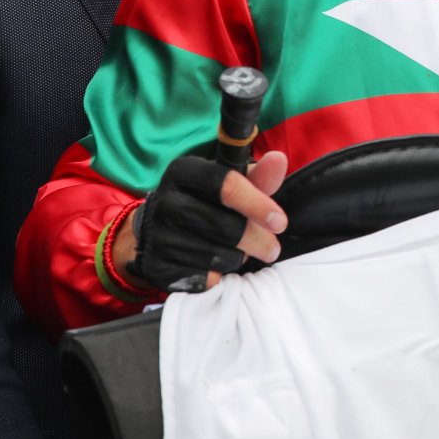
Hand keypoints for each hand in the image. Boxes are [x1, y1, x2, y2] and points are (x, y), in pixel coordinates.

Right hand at [119, 149, 288, 292]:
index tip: (280, 223)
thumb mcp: (229, 184)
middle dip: (257, 241)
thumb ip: (258, 177)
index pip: (226, 186)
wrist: (157, 231)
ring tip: (238, 251)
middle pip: (226, 226)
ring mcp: (157, 235)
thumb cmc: (205, 202)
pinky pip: (205, 279)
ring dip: (238, 258)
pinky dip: (220, 275)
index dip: (257, 205)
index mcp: (184, 171)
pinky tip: (217, 265)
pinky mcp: (157, 267)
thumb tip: (279, 160)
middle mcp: (165, 201)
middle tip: (271, 249)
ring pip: (218, 256)